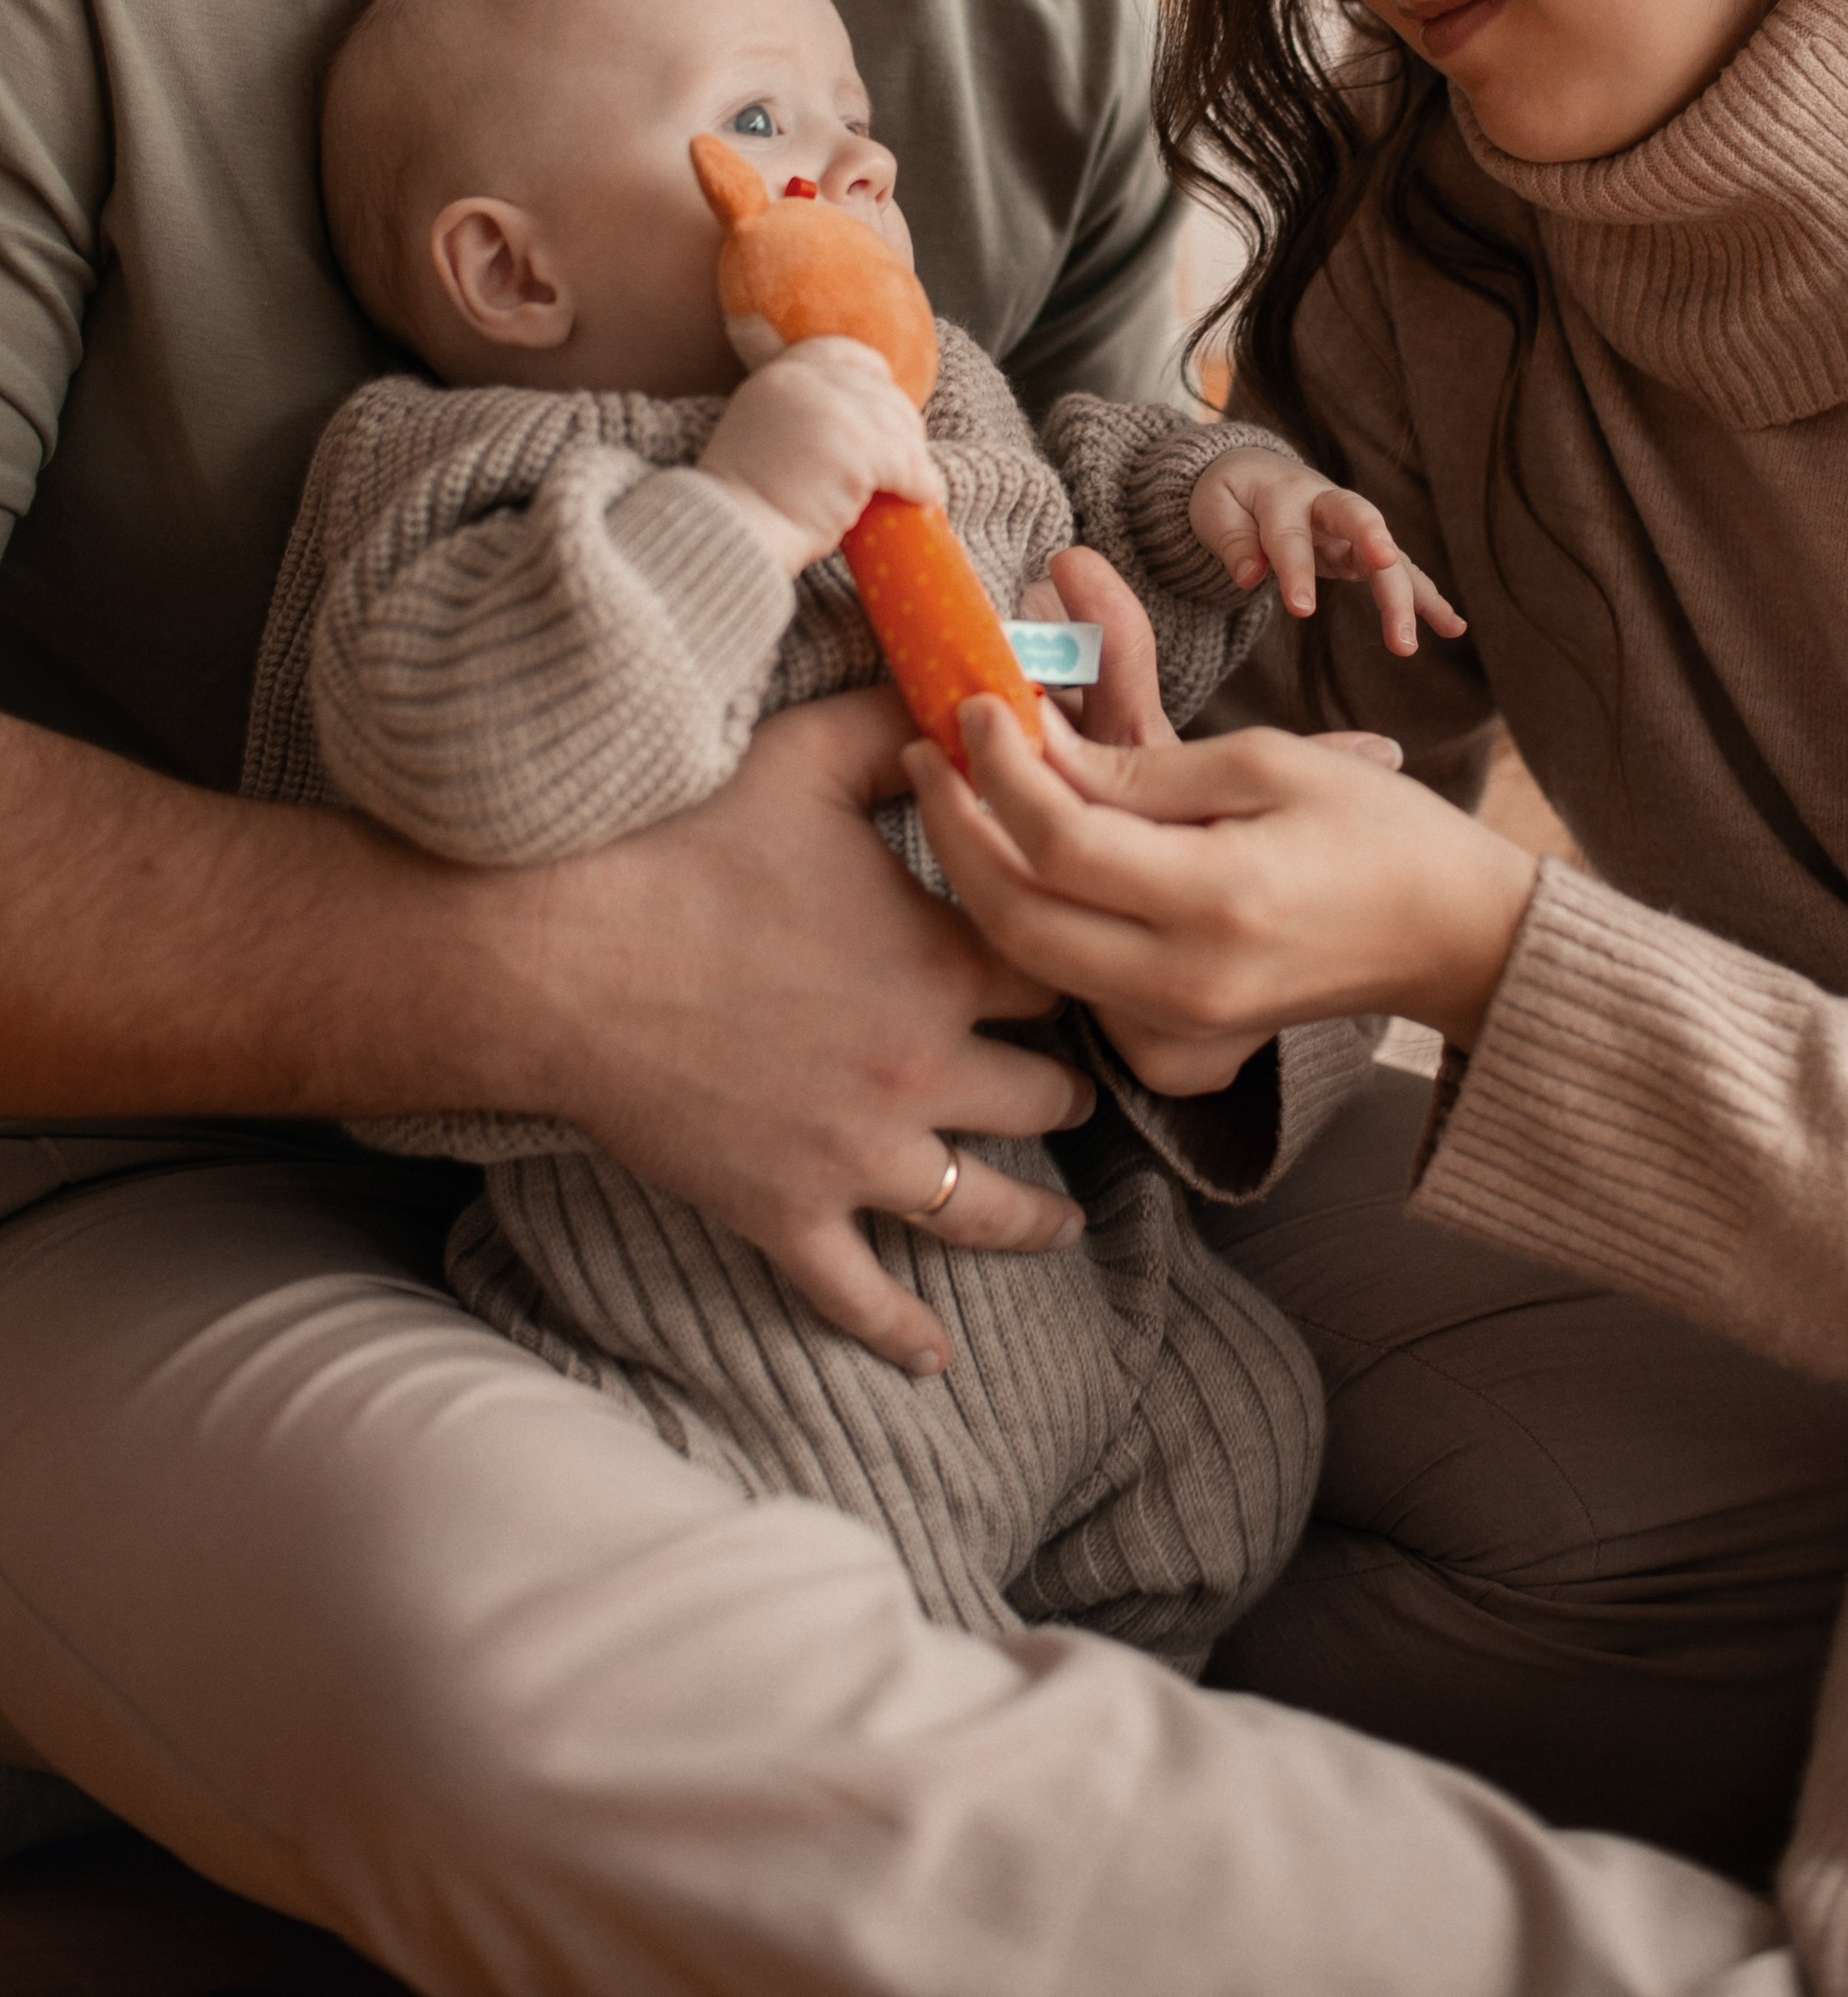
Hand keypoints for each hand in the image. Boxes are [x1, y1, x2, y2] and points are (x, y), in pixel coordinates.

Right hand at [529, 686, 1093, 1374]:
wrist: (553, 955)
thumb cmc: (678, 845)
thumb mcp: (804, 759)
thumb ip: (899, 726)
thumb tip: (969, 697)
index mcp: (943, 960)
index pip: (1065, 972)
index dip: (1080, 964)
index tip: (1089, 965)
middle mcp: (921, 1068)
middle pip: (1049, 1096)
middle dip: (1068, 1088)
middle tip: (1078, 1086)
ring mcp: (856, 1156)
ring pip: (987, 1208)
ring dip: (1036, 1214)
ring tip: (1062, 1216)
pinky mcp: (784, 1213)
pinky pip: (862, 1295)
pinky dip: (904, 1331)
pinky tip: (937, 1355)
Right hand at [699, 336, 941, 575]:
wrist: (729, 531)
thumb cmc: (745, 499)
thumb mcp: (763, 430)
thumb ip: (800, 413)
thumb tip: (861, 423)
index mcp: (780, 375)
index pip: (842, 353)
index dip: (873, 376)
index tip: (889, 402)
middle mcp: (806, 383)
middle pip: (880, 393)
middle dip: (902, 427)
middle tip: (910, 461)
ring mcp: (832, 413)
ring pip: (899, 429)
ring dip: (914, 461)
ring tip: (917, 487)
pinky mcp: (855, 451)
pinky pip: (906, 464)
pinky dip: (920, 484)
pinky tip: (920, 500)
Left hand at [910, 700, 1536, 1059]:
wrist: (1454, 940)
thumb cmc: (1377, 830)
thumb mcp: (1269, 763)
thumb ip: (1142, 766)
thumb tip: (1034, 741)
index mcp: (1219, 902)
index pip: (1061, 840)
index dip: (1001, 768)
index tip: (976, 704)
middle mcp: (1185, 982)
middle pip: (1017, 914)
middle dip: (956, 827)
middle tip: (927, 749)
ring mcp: (1177, 1027)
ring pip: (1028, 956)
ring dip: (978, 872)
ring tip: (957, 790)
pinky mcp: (1174, 1045)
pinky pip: (1069, 983)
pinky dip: (1030, 918)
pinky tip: (1018, 857)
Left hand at [1188, 448, 1466, 657]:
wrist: (1255, 472)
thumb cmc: (1232, 495)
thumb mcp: (1214, 510)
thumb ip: (1232, 540)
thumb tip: (1249, 577)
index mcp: (1283, 492)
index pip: (1292, 533)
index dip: (1296, 570)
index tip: (1301, 609)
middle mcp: (1327, 502)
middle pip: (1361, 524)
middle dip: (1379, 561)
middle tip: (1385, 605)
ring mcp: (1354, 524)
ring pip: (1388, 553)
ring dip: (1407, 596)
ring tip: (1410, 645)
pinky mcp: (1367, 547)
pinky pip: (1401, 571)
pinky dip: (1426, 598)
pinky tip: (1453, 627)